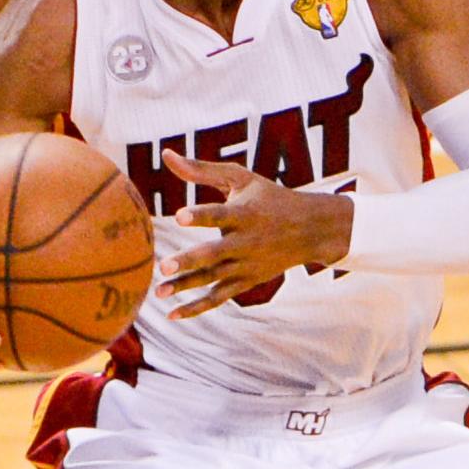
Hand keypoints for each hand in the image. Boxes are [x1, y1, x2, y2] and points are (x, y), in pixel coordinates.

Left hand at [160, 151, 348, 316]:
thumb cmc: (269, 197)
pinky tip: (173, 315)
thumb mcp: (241, 179)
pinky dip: (198, 308)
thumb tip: (166, 154)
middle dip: (189, 260)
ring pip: (213, 279)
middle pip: (214, 253)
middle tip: (163, 266)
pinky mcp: (246, 281)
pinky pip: (219, 297)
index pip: (219, 215)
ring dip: (186, 286)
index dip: (200, 216)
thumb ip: (202, 170)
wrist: (310, 229)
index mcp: (244, 214)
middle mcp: (245, 242)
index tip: (179, 216)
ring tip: (158, 291)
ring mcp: (246, 265)